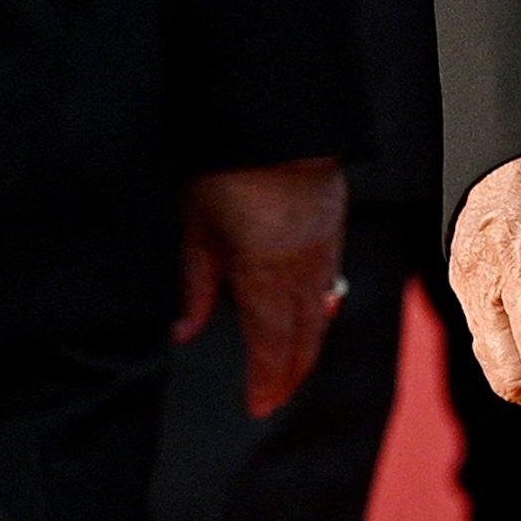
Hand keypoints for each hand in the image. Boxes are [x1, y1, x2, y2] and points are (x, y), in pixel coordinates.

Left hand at [177, 158, 348, 417]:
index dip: (268, 382)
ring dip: (309, 340)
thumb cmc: (227, 165)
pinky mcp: (335, 222)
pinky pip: (331, 277)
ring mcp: (325, 245)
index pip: (273, 347)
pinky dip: (321, 303)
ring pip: (322, 309)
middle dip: (292, 371)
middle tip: (276, 395)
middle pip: (305, 336)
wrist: (275, 114)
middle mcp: (303, 269)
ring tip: (293, 361)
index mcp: (266, 277)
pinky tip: (315, 309)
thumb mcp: (195, 227)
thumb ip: (195, 284)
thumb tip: (185, 331)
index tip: (260, 405)